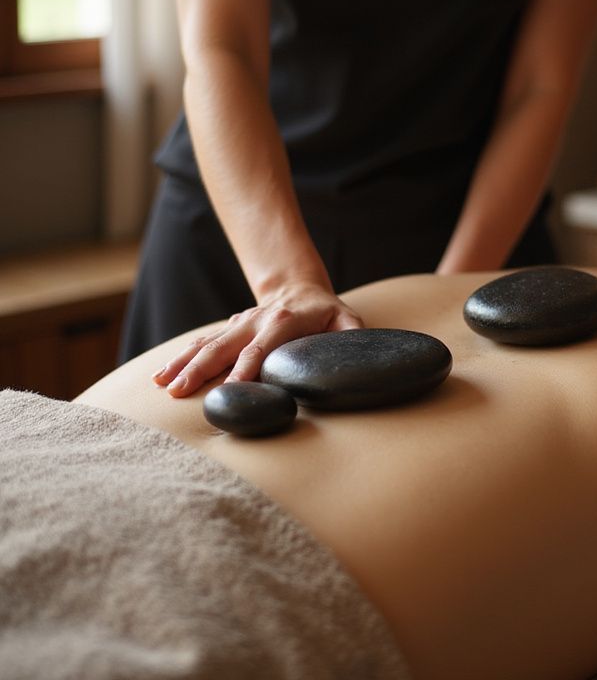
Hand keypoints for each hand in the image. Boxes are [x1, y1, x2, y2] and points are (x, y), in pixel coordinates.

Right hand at [152, 282, 362, 397]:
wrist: (301, 288)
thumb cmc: (328, 313)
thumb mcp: (346, 320)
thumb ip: (351, 335)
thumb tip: (354, 355)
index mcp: (285, 321)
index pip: (261, 349)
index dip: (246, 369)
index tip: (230, 389)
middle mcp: (257, 321)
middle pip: (225, 347)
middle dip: (202, 369)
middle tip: (181, 391)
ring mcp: (239, 324)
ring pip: (207, 344)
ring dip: (184, 364)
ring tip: (163, 384)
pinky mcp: (228, 330)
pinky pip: (201, 343)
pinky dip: (179, 358)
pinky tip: (160, 376)